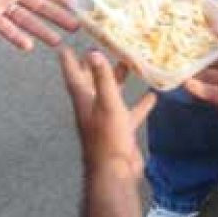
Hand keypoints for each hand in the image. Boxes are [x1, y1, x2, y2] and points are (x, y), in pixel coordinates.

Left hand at [0, 0, 78, 49]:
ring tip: (57, 41)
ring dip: (42, 31)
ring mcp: (0, 3)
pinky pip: (5, 28)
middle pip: (40, 6)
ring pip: (26, 20)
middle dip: (58, 16)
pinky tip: (29, 46)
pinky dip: (16, 37)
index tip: (74, 2)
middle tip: (75, 26)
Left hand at [60, 47, 155, 176]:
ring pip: (111, 93)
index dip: (68, 59)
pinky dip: (140, 103)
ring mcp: (107, 118)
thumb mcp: (107, 104)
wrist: (116, 172)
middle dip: (96, 65)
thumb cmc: (108, 137)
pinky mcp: (121, 129)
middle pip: (92, 81)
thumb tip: (93, 52)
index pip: (72, 74)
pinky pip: (131, 111)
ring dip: (118, 80)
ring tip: (129, 63)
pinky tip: (153, 94)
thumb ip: (102, 78)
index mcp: (83, 99)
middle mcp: (92, 106)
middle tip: (103, 46)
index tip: (65, 44)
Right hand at [183, 25, 217, 136]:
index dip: (211, 31)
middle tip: (175, 43)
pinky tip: (185, 82)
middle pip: (213, 57)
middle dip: (197, 51)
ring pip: (208, 74)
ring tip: (173, 62)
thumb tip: (215, 20)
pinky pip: (207, 92)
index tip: (191, 23)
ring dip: (193, 69)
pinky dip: (196, 87)